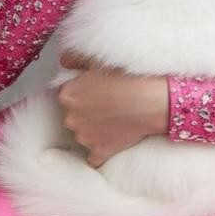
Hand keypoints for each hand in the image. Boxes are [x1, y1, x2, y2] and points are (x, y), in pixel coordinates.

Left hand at [56, 53, 169, 167]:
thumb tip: (64, 61)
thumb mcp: (97, 60)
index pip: (66, 95)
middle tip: (106, 104)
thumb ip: (74, 58)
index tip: (95, 92)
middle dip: (86, 111)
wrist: (150, 100)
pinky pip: (93, 157)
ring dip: (93, 130)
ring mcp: (83, 137)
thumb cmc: (127, 78)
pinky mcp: (99, 151)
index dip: (82, 93)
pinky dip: (100, 151)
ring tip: (113, 119)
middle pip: (72, 115)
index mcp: (67, 94)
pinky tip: (110, 141)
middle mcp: (70, 117)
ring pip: (82, 134)